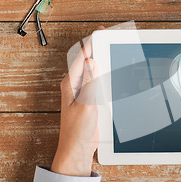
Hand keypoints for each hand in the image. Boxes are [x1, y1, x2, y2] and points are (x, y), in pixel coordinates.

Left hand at [51, 26, 104, 176]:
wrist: (78, 149)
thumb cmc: (77, 131)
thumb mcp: (86, 104)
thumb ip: (90, 82)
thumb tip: (90, 61)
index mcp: (70, 84)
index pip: (82, 57)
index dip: (92, 43)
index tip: (102, 33)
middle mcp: (74, 85)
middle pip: (85, 60)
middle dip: (96, 47)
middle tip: (108, 37)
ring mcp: (81, 92)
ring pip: (91, 69)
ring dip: (100, 59)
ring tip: (110, 48)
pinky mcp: (88, 99)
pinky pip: (95, 80)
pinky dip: (103, 72)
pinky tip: (110, 71)